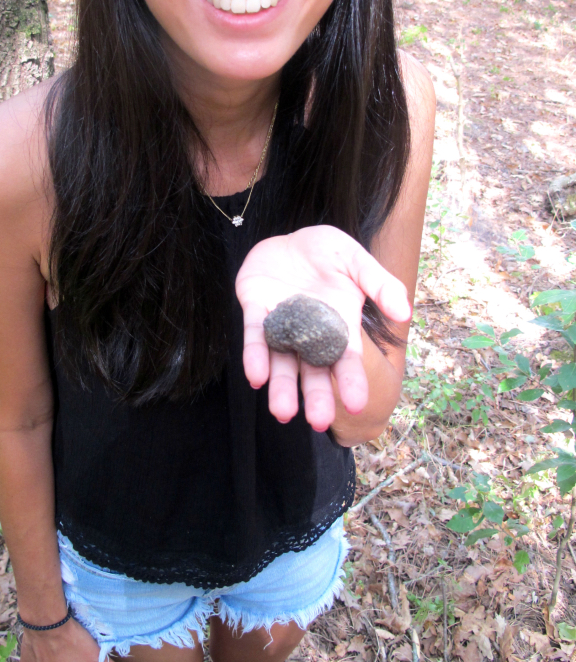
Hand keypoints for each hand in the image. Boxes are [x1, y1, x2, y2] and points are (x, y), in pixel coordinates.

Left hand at [235, 226, 410, 430]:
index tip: (357, 404)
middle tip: (318, 423)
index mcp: (339, 325)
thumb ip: (380, 283)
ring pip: (282, 362)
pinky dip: (256, 356)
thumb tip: (405, 312)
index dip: (351, 381)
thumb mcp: (357, 260)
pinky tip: (256, 376)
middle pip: (313, 370)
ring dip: (282, 387)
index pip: (347, 358)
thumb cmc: (328, 252)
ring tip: (282, 412)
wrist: (288, 238)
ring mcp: (282, 324)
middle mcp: (310, 332)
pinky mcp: (255, 310)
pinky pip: (255, 336)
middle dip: (316, 395)